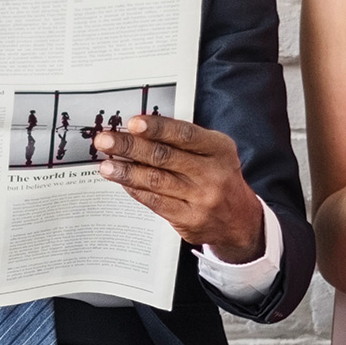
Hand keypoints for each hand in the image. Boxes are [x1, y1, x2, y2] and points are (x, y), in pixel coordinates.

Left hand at [93, 116, 264, 262]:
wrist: (240, 221)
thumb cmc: (219, 178)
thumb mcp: (213, 152)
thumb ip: (183, 141)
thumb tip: (139, 132)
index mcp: (219, 149)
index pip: (184, 134)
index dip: (156, 128)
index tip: (132, 123)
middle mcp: (212, 173)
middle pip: (164, 157)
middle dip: (130, 147)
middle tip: (106, 141)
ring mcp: (201, 199)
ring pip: (156, 181)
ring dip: (126, 171)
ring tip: (105, 165)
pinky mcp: (189, 220)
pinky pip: (155, 202)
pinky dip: (136, 190)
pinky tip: (122, 182)